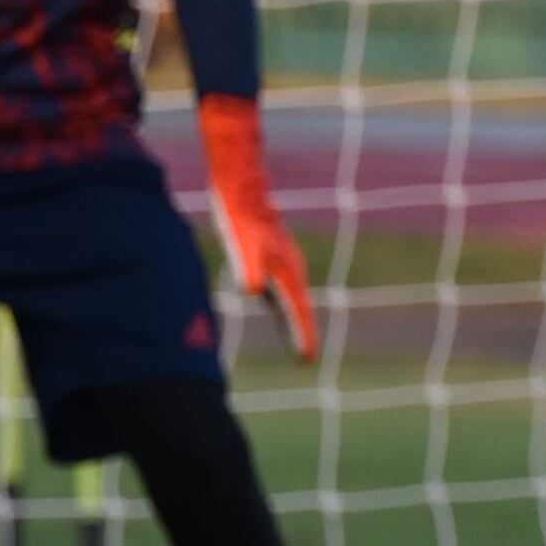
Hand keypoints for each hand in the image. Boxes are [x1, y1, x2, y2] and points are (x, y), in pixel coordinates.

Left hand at [198, 93, 320, 359]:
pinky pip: (282, 284)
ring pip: (291, 295)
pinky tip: (274, 302)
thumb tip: (250, 290)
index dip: (301, 336)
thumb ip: (248, 268)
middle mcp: (290, 268)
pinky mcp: (273, 252)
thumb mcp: (241, 244)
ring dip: (293, 317)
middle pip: (298, 307)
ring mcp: (283, 260)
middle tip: (305, 358)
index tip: (305, 360)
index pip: (297, 311)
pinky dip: (283, 300)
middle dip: (301, 331)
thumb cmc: (240, 218)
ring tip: (295, 338)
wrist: (242, 186)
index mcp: (286, 272)